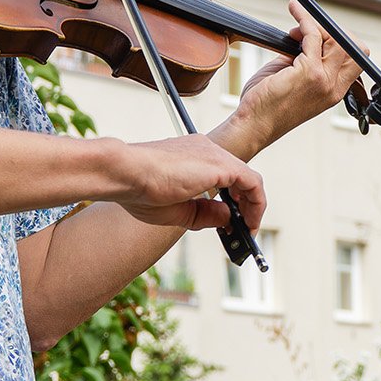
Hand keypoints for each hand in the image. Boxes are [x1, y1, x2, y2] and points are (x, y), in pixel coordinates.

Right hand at [108, 134, 265, 231]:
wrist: (125, 173)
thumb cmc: (138, 189)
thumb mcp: (177, 210)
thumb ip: (204, 213)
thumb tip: (228, 218)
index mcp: (192, 156)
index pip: (222, 175)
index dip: (231, 201)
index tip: (230, 221)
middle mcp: (207, 150)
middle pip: (239, 177)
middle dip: (245, 206)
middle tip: (244, 230)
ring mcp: (215, 155)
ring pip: (248, 180)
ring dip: (252, 207)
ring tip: (249, 230)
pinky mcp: (221, 165)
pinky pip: (252, 184)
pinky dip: (255, 204)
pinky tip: (249, 224)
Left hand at [220, 0, 365, 156]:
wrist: (253, 125)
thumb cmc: (267, 105)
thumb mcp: (294, 81)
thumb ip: (305, 60)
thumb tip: (304, 34)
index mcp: (334, 92)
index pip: (356, 58)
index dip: (342, 41)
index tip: (320, 34)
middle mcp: (333, 87)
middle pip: (353, 46)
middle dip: (333, 30)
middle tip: (307, 29)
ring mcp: (323, 80)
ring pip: (336, 38)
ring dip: (316, 23)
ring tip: (295, 26)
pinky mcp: (308, 73)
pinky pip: (313, 35)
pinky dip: (304, 18)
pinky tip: (294, 11)